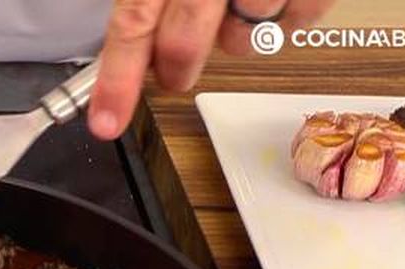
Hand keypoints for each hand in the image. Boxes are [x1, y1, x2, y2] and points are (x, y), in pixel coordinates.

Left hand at [87, 0, 335, 139]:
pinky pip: (298, 19)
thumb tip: (132, 26)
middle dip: (177, 68)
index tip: (106, 121)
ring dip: (237, 30)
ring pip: (245, 36)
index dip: (118, 78)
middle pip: (188, 41)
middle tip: (173, 70)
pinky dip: (285, 12)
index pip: (134, 19)